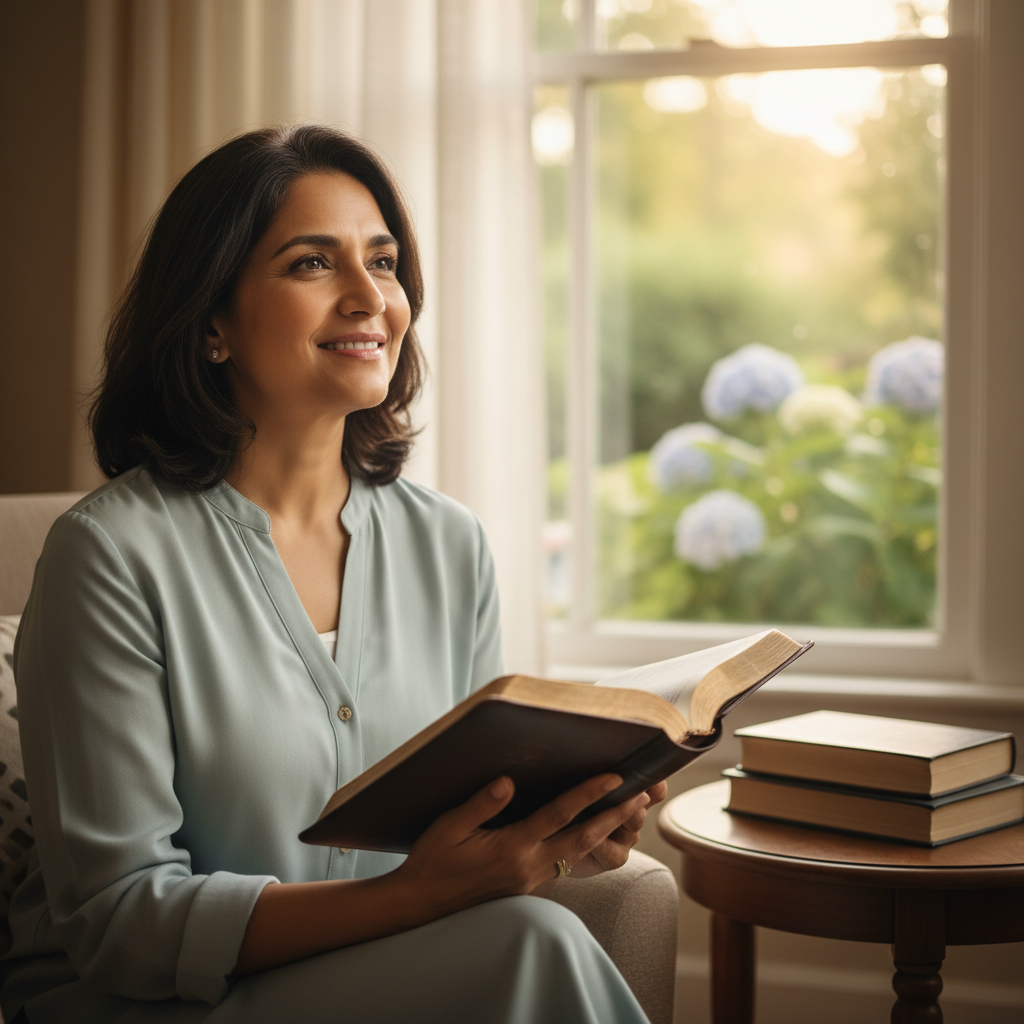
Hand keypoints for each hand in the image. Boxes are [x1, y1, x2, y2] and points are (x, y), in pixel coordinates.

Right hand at [394, 773, 650, 916]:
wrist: (421, 905)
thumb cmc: (432, 861)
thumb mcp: (449, 827)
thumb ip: (481, 804)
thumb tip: (508, 781)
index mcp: (512, 847)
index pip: (559, 815)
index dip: (588, 793)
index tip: (614, 776)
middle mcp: (528, 866)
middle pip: (583, 838)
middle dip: (614, 815)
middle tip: (640, 795)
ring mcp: (531, 881)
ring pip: (578, 855)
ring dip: (605, 831)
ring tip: (626, 812)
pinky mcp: (528, 888)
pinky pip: (564, 865)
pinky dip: (584, 848)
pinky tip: (592, 834)